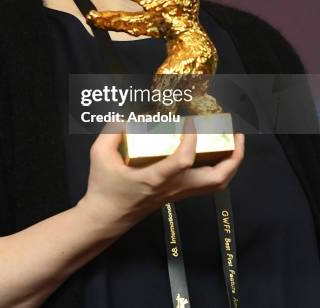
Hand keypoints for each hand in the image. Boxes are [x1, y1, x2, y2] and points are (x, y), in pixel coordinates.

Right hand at [78, 122, 244, 233]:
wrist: (105, 218)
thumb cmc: (103, 188)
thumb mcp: (99, 155)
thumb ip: (111, 132)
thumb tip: (125, 116)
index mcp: (155, 178)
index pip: (183, 160)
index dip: (192, 138)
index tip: (190, 119)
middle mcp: (173, 188)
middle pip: (215, 179)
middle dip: (233, 155)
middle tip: (235, 132)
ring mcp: (178, 193)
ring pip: (217, 184)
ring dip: (231, 163)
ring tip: (234, 141)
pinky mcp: (178, 194)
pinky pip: (208, 184)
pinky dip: (220, 168)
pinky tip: (216, 152)